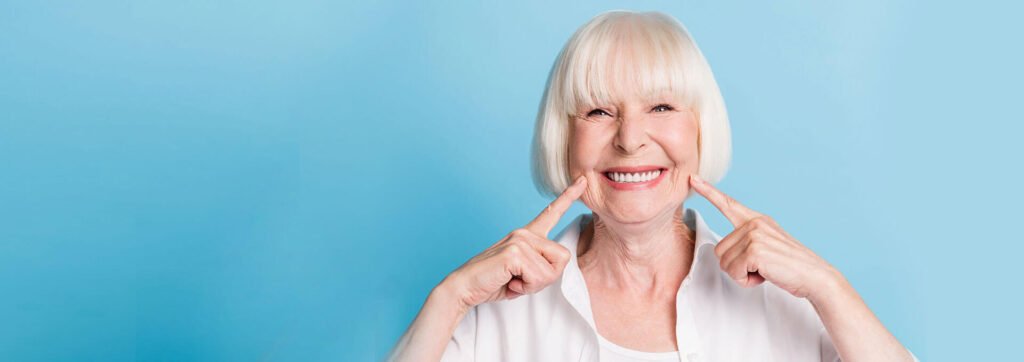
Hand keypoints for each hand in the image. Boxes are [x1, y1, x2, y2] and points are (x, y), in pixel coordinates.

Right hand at [442, 176, 587, 310]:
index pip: (551, 212)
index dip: (569, 197)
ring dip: (534, 284)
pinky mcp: (514, 252)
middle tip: (522, 280)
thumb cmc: (494, 281)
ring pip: (551, 271)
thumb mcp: (524, 273)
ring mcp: (519, 240)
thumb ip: (541, 265)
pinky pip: (538, 277)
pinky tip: (509, 282)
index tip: (583, 180)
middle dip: (547, 278)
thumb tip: (557, 264)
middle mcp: (524, 233)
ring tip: (513, 280)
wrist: (465, 287)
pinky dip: (525, 287)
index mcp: (527, 235)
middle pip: (563, 257)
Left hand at [688, 174, 842, 299]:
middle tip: (761, 267)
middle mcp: (754, 223)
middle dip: (736, 266)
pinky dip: (746, 281)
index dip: (708, 192)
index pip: (728, 203)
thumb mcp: (768, 246)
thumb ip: (747, 241)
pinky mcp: (754, 250)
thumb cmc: (790, 267)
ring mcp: (754, 235)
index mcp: (757, 220)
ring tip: (765, 270)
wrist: (815, 276)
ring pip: (724, 262)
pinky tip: (765, 275)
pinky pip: (733, 272)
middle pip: (719, 250)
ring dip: (742, 274)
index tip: (693, 179)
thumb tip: (723, 252)